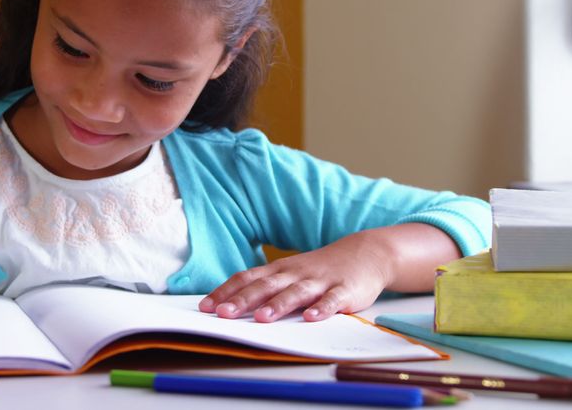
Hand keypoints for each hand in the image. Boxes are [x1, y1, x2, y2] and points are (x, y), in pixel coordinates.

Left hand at [198, 230, 392, 322]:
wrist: (366, 253)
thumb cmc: (320, 269)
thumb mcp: (290, 273)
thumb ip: (266, 286)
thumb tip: (231, 303)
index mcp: (280, 270)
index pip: (247, 278)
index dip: (226, 292)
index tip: (205, 307)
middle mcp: (296, 274)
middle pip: (266, 286)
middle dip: (243, 300)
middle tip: (222, 314)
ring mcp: (320, 281)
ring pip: (296, 293)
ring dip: (278, 305)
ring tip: (262, 318)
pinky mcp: (344, 290)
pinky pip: (332, 300)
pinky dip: (322, 309)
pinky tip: (311, 318)